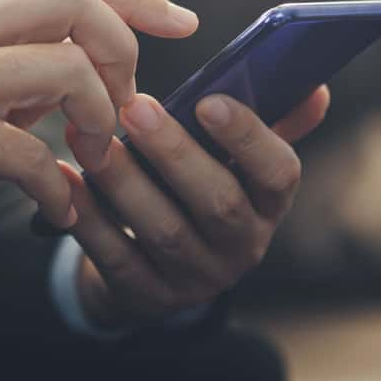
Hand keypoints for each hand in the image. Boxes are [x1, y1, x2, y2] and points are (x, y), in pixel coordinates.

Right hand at [0, 0, 198, 300]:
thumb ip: (26, 73)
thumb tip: (98, 72)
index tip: (184, 22)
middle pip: (73, 1)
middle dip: (123, 53)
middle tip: (123, 109)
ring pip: (64, 70)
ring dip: (99, 122)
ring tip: (92, 161)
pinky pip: (30, 154)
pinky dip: (58, 190)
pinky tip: (57, 212)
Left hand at [67, 86, 329, 327]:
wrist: (158, 266)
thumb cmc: (200, 186)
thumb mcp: (238, 161)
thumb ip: (272, 119)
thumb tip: (314, 84)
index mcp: (270, 204)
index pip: (280, 174)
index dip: (248, 138)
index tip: (209, 99)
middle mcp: (242, 247)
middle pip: (217, 203)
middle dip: (176, 153)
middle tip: (136, 107)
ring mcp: (196, 279)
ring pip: (165, 230)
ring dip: (126, 181)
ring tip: (90, 138)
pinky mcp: (146, 296)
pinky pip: (117, 256)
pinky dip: (89, 216)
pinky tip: (65, 175)